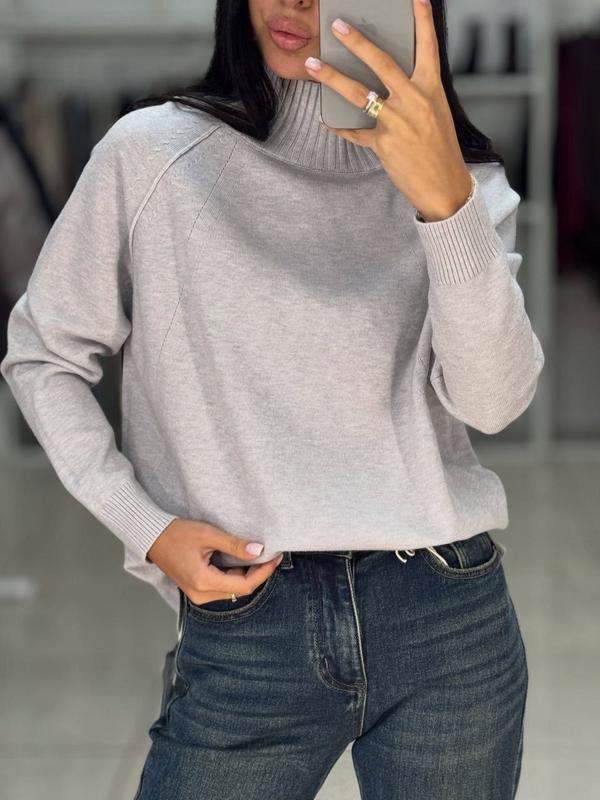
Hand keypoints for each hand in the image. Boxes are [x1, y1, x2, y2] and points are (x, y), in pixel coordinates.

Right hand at [146, 518, 282, 605]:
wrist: (152, 537)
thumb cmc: (176, 534)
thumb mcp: (208, 535)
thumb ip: (235, 545)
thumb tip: (259, 550)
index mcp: (203, 582)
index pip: (244, 584)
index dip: (264, 572)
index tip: (276, 558)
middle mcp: (201, 594)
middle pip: (240, 590)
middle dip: (258, 574)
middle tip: (271, 555)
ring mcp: (198, 594)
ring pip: (232, 590)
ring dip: (247, 575)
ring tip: (259, 556)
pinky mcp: (196, 589)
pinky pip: (223, 587)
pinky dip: (235, 575)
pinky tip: (242, 561)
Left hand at [304, 0, 472, 221]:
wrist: (444, 186)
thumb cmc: (440, 150)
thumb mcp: (435, 113)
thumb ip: (414, 94)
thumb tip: (385, 82)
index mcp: (431, 89)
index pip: (428, 47)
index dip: (422, 20)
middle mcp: (414, 101)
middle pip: (381, 63)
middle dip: (357, 41)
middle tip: (337, 25)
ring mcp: (397, 122)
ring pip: (358, 93)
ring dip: (332, 77)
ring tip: (313, 65)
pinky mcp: (383, 143)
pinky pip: (355, 131)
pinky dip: (341, 127)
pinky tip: (329, 121)